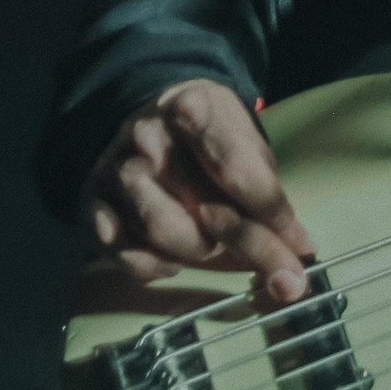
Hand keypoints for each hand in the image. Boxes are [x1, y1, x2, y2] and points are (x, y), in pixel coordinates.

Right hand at [78, 79, 315, 303]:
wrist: (149, 119)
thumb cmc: (210, 138)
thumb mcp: (246, 144)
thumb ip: (266, 191)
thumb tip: (298, 248)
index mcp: (193, 106)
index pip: (236, 169)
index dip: (270, 211)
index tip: (301, 245)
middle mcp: (145, 135)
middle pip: (205, 207)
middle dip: (254, 249)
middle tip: (289, 282)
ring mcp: (113, 169)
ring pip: (164, 233)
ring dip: (200, 252)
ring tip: (216, 246)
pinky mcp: (89, 203)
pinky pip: (128, 254)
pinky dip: (160, 266)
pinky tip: (176, 255)